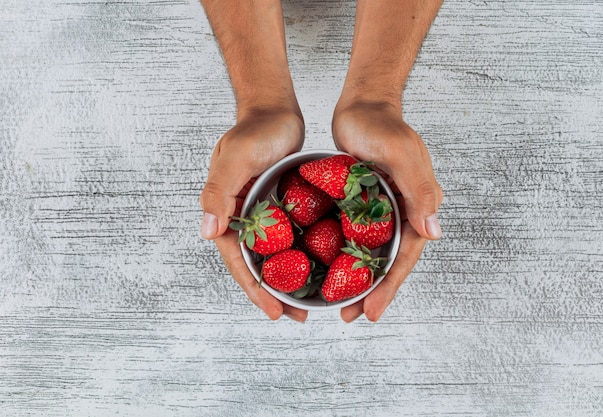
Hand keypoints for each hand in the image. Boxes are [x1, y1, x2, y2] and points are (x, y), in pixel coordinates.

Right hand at [200, 109, 308, 321]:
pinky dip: (300, 255)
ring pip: (273, 256)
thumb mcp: (235, 159)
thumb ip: (218, 193)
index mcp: (224, 213)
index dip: (255, 289)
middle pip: (255, 265)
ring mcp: (261, 214)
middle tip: (296, 315)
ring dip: (288, 279)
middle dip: (273, 293)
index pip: (238, 261)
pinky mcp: (279, 206)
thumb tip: (207, 233)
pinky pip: (288, 237)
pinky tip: (320, 267)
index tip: (274, 311)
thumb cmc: (254, 130)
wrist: (274, 108)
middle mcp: (240, 218)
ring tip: (309, 300)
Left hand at [332, 100, 443, 321]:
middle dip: (372, 291)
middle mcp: (403, 212)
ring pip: (372, 252)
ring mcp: (383, 209)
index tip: (371, 311)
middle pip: (389, 261)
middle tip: (349, 315)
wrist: (362, 103)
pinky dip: (345, 254)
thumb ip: (418, 192)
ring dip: (358, 278)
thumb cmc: (382, 125)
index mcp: (418, 205)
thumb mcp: (401, 155)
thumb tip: (434, 233)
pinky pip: (356, 235)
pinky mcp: (364, 203)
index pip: (406, 256)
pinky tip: (329, 267)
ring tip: (338, 301)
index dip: (389, 286)